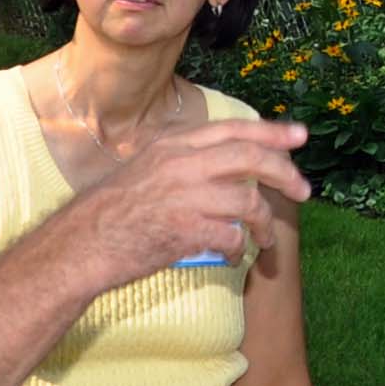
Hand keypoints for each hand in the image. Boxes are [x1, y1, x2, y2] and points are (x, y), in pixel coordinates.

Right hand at [63, 118, 309, 284]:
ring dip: (265, 224)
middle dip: (284, 173)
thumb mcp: (144, 166)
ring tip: (265, 241)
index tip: (300, 137)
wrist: (80, 243)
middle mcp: (181, 162)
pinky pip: (232, 236)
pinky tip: (231, 256)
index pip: (234, 129)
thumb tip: (223, 165)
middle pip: (250, 158)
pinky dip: (238, 248)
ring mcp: (184, 195)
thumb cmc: (111, 211)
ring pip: (248, 202)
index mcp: (173, 143)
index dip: (272, 132)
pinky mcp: (184, 229)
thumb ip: (182, 160)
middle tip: (303, 191)